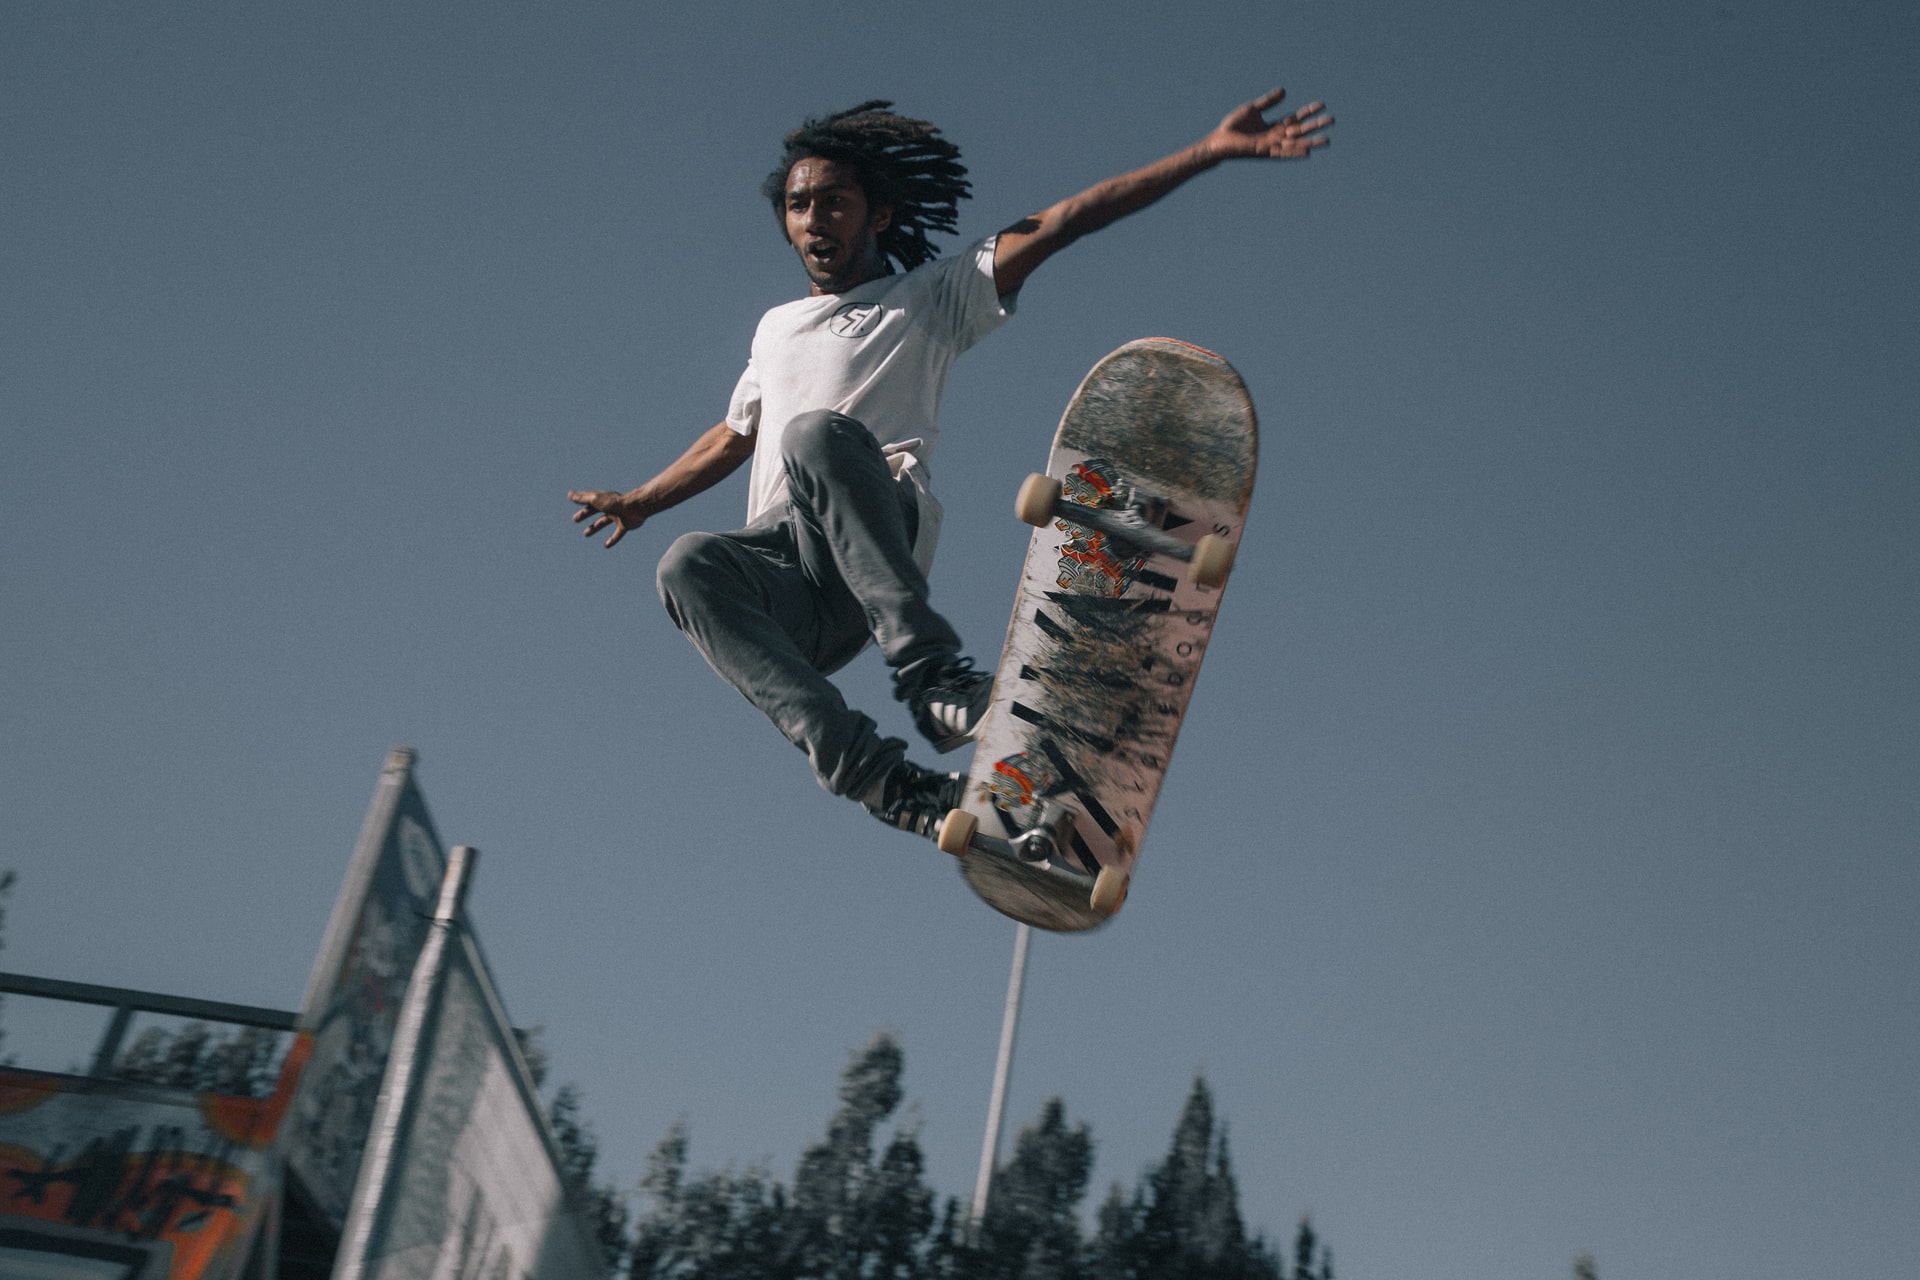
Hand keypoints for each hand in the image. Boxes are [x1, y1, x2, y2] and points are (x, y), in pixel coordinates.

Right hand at [568, 489, 645, 547]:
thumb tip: (569, 494)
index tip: (571, 501)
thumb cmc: (614, 503)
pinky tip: (607, 545)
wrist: (635, 508)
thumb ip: (582, 498)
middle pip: (595, 511)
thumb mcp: (595, 500)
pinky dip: (612, 539)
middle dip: (585, 515)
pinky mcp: (625, 525)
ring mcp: (618, 516)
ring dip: (594, 527)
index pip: (589, 500)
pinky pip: (618, 533)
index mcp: (603, 499)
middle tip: (575, 520)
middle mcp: (610, 507)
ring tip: (585, 534)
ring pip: (604, 522)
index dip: (580, 502)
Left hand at [1204, 87, 1332, 161]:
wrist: (1218, 141)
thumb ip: (1269, 102)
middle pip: (1300, 130)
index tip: (1322, 104)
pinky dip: (1295, 153)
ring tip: (1327, 141)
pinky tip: (1307, 152)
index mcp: (1273, 127)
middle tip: (1332, 120)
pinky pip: (1283, 153)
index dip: (1308, 111)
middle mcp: (1275, 137)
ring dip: (1311, 142)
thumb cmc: (1233, 127)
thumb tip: (1285, 91)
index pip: (1296, 118)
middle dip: (1315, 126)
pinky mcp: (1264, 152)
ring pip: (1295, 144)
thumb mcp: (1253, 109)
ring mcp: (1271, 146)